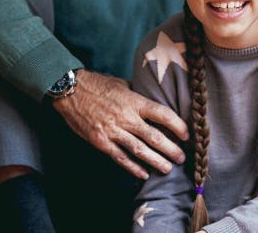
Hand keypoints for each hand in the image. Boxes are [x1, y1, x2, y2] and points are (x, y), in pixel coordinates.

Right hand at [52, 70, 188, 178]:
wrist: (71, 90)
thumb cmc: (99, 85)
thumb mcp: (123, 84)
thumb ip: (139, 95)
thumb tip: (154, 100)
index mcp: (134, 101)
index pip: (162, 114)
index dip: (177, 126)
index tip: (186, 134)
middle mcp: (126, 117)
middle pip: (154, 137)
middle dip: (170, 149)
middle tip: (181, 157)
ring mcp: (113, 131)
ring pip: (139, 150)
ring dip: (155, 161)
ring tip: (168, 168)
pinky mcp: (100, 141)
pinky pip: (120, 157)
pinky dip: (132, 167)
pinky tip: (143, 173)